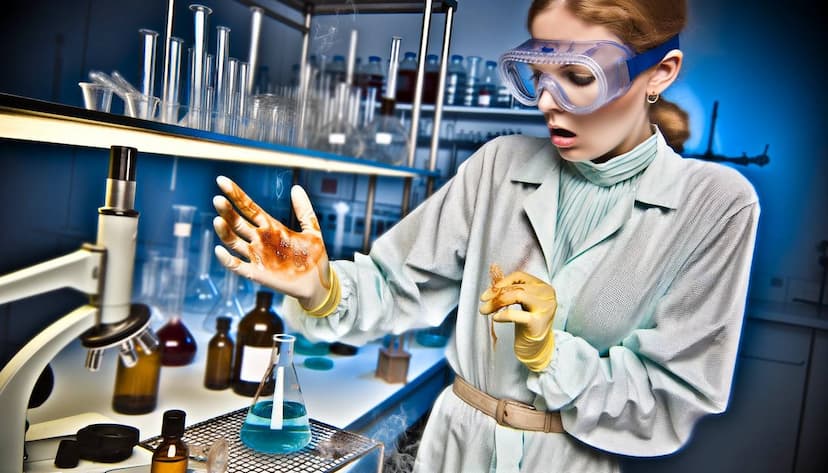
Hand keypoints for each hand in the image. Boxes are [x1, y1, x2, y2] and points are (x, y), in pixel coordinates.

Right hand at [212, 176, 332, 310]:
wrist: (319, 283)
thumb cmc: (314, 257)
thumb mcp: (312, 230)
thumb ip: (304, 209)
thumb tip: (296, 187)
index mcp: (271, 226)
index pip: (248, 207)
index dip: (235, 194)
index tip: (221, 181)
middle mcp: (260, 239)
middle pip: (238, 222)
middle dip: (227, 211)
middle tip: (218, 199)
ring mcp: (257, 256)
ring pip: (234, 241)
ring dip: (224, 231)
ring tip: (218, 219)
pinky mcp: (257, 273)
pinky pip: (237, 266)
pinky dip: (227, 259)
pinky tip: (220, 250)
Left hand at [480, 271, 556, 371]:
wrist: (537, 347)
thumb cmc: (528, 323)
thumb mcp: (523, 303)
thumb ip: (512, 292)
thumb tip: (492, 288)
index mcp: (543, 287)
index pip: (520, 276)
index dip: (502, 282)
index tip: (488, 292)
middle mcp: (547, 295)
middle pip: (517, 287)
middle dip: (496, 294)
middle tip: (483, 301)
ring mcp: (544, 308)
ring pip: (517, 296)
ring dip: (496, 302)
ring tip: (485, 310)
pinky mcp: (538, 323)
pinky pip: (516, 314)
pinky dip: (503, 315)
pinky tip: (496, 318)